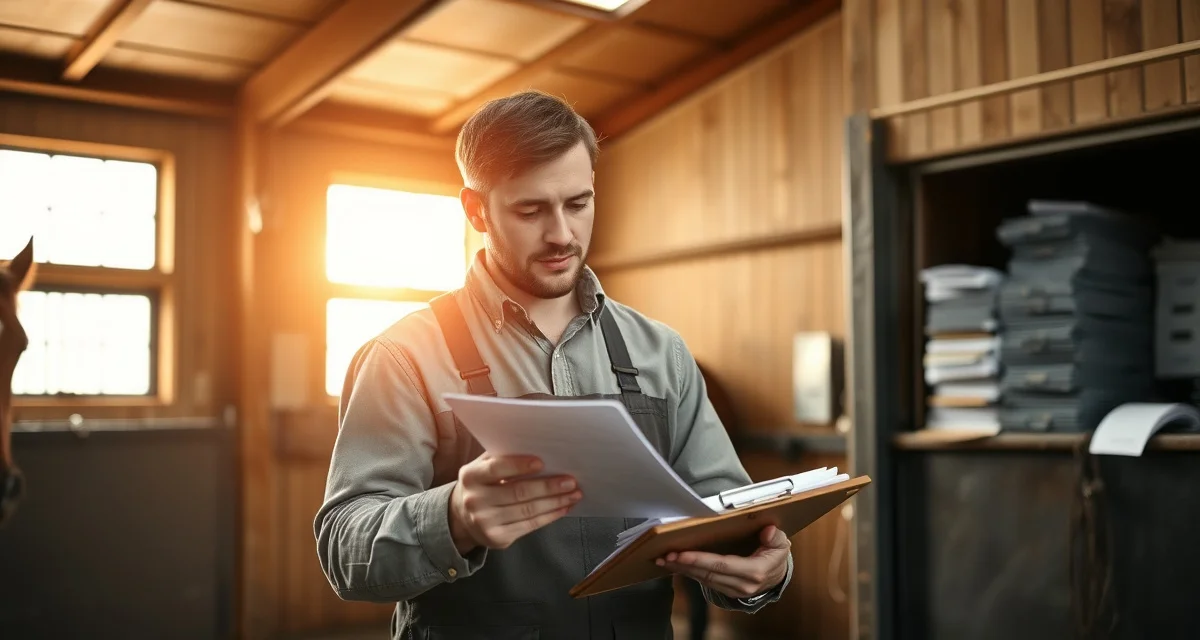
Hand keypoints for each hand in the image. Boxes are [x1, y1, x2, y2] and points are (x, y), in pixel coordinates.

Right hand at [448, 452, 581, 553]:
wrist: (463, 517)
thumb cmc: (483, 484)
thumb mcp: (483, 467)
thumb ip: (503, 457)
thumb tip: (538, 447)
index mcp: (471, 476)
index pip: (497, 468)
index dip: (520, 465)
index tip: (542, 462)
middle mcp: (475, 500)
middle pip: (518, 492)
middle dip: (548, 486)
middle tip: (571, 481)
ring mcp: (485, 522)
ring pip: (527, 511)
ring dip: (555, 502)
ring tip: (573, 494)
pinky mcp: (497, 538)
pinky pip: (529, 526)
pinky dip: (549, 516)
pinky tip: (563, 508)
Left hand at [656, 525, 790, 599]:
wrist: (778, 576)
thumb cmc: (776, 555)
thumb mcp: (781, 544)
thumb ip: (775, 537)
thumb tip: (767, 530)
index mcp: (754, 571)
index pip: (721, 565)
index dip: (699, 559)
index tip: (681, 553)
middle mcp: (742, 585)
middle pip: (708, 574)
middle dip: (684, 565)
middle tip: (665, 556)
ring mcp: (734, 591)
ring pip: (704, 580)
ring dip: (683, 570)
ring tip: (665, 560)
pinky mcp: (727, 592)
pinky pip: (705, 582)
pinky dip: (690, 574)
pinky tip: (677, 566)